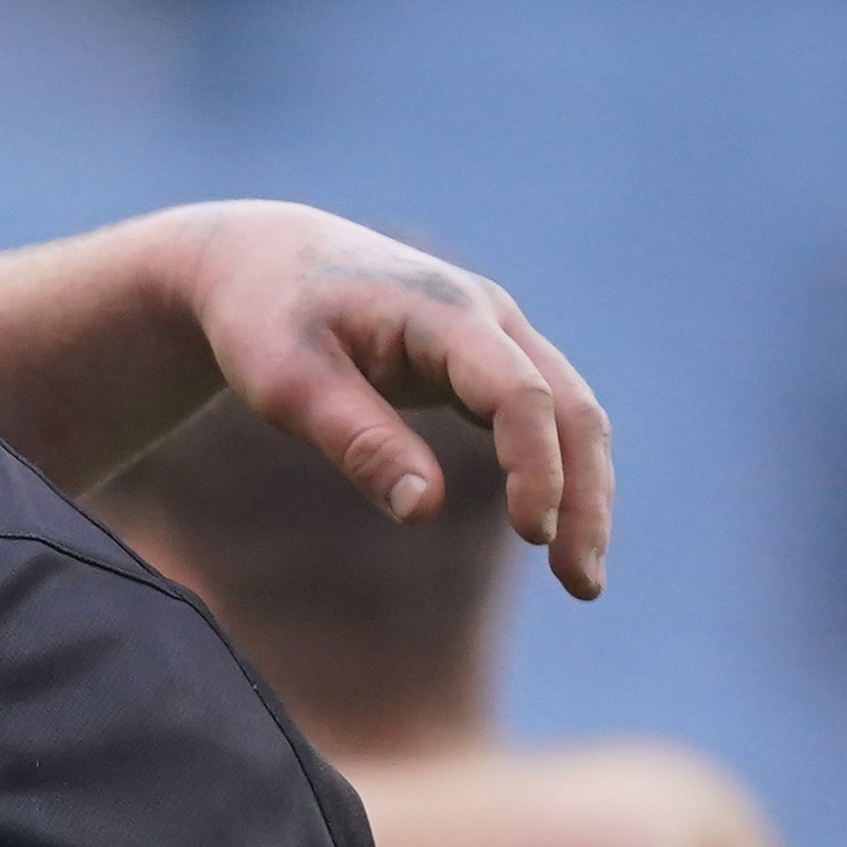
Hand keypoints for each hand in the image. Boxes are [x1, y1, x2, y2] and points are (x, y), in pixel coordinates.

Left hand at [174, 205, 615, 601]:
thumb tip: (425, 512)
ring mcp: (493, 336)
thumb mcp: (290, 384)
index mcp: (443, 312)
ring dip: (583, 493)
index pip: (519, 393)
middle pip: (570, 407)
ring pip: (569, 414)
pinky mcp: (482, 361)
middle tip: (582, 586)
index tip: (531, 536)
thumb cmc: (265, 320)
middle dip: (585, 496)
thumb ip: (359, 442)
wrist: (262, 260)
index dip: (535, 466)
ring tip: (580, 581)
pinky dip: (555, 473)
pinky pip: (542, 419)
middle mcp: (487, 316)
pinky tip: (551, 533)